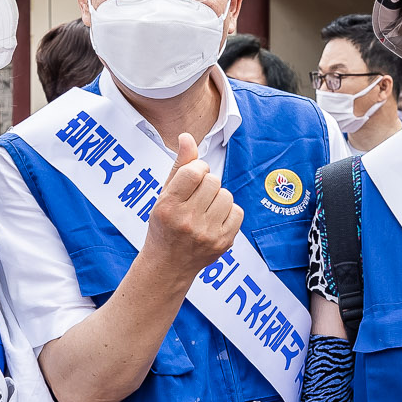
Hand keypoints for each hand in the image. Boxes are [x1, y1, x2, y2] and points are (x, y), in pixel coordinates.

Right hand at [142, 133, 242, 278]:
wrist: (168, 265)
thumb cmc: (165, 225)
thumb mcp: (164, 194)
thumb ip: (178, 165)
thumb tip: (187, 136)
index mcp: (168, 206)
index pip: (194, 171)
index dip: (196, 170)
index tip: (191, 180)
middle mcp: (186, 221)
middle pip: (213, 181)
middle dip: (207, 184)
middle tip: (196, 198)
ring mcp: (206, 234)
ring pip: (226, 195)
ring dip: (218, 198)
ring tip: (204, 210)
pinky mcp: (223, 242)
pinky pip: (237, 212)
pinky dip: (228, 212)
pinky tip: (214, 221)